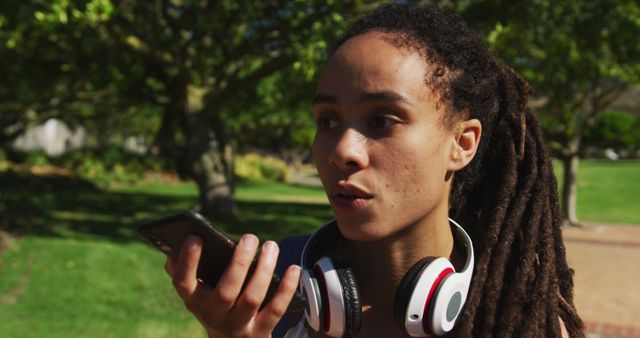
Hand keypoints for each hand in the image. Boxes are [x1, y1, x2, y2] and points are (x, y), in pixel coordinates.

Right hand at [165, 234, 300, 337]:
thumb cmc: (215, 304)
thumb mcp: (198, 292)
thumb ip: (187, 269)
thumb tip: (184, 238)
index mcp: (194, 300)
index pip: (183, 282)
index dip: (188, 261)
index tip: (196, 237)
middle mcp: (213, 315)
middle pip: (226, 291)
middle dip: (239, 262)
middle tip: (250, 237)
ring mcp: (238, 326)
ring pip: (252, 297)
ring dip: (264, 269)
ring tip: (271, 246)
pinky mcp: (260, 333)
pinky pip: (276, 310)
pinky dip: (286, 288)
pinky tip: (293, 268)